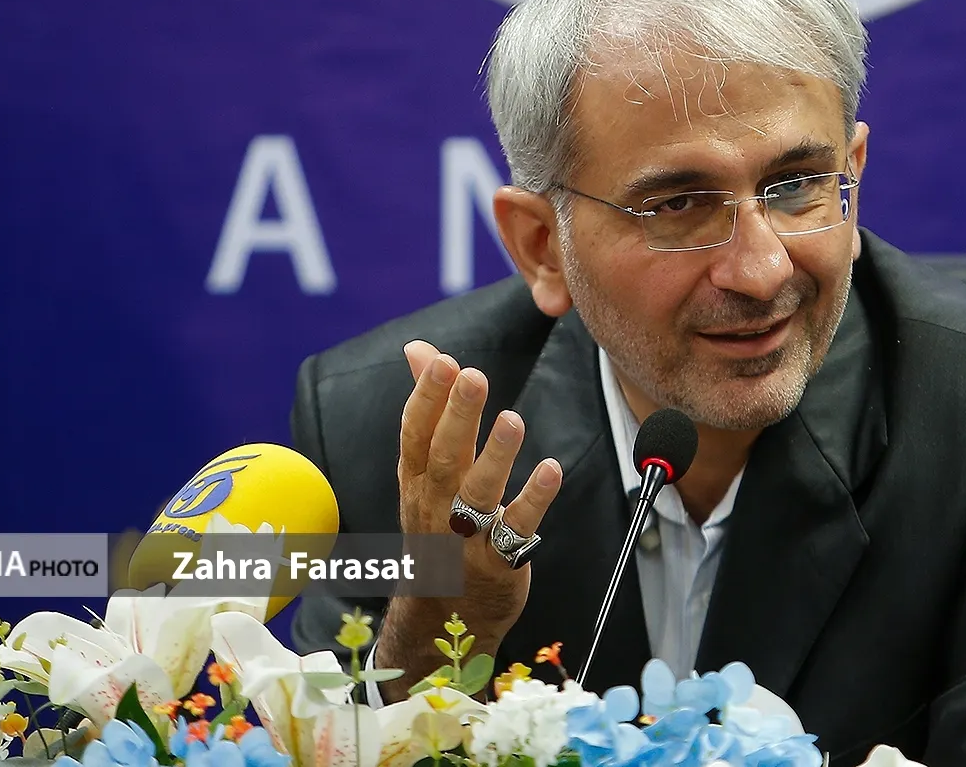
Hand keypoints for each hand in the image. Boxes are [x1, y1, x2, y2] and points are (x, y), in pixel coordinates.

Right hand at [373, 339, 562, 699]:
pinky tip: (550, 469)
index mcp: (416, 480)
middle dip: (458, 416)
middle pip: (443, 457)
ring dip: (495, 456)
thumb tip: (419, 348)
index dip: (426, 398)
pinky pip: (516, 530)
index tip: (442, 361)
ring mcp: (464, 538)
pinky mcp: (498, 562)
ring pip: (477, 494)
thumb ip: (429, 406)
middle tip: (473, 374)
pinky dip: (533, 500)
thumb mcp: (424, 470)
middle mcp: (434, 506)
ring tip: (512, 419)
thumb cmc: (437, 525)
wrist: (441, 617)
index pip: (414, 434)